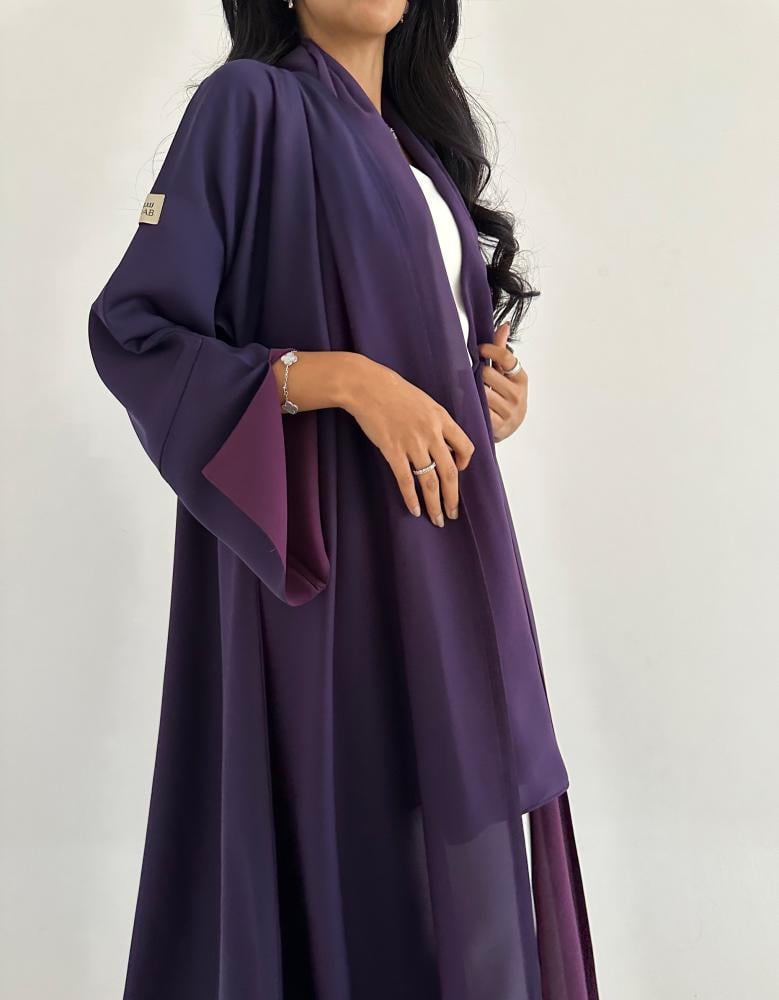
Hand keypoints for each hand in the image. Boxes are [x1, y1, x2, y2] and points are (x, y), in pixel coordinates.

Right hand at [340, 356, 474, 525]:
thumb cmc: (394, 391)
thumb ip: (436, 422)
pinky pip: (406, 480)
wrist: (367, 386)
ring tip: (437, 519)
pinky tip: (415, 509)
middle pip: (449, 472)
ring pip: (429, 481)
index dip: (465, 463)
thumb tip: (442, 443)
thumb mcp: (424, 401)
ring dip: (435, 503)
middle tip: (452, 513)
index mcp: (442, 419)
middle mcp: (431, 433)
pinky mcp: (392, 450)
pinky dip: (411, 497)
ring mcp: (412, 443)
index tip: (459, 471)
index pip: (465, 447)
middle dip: (452, 497)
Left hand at [478, 322, 527, 442]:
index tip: (479, 349)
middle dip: (477, 372)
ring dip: (471, 388)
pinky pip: (479, 409)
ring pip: (481, 392)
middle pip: (487, 374)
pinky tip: (469, 401)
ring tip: (467, 387)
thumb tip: (504, 326)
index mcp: (521, 379)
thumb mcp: (506, 375)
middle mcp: (517, 395)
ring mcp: (508, 411)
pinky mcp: (498, 425)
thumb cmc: (506, 397)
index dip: (490, 350)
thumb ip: (502, 352)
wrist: (508, 427)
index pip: (506, 358)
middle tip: (470, 373)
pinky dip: (472, 404)